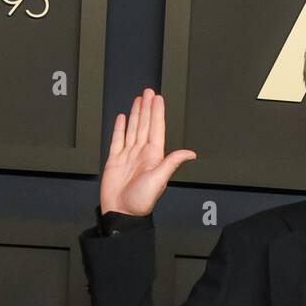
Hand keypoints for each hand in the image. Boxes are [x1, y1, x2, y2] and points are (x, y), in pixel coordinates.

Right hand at [99, 88, 196, 215]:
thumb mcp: (159, 179)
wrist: (122, 212)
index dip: (157, 113)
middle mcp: (141, 154)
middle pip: (145, 125)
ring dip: (136, 114)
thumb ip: (172, 163)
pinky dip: (120, 128)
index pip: (156, 129)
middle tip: (149, 92)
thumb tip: (190, 154)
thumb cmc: (140, 201)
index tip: (158, 99)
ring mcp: (128, 156)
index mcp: (153, 157)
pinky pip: (118, 140)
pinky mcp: (115, 160)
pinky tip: (123, 119)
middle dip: (147, 108)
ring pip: (133, 129)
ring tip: (139, 100)